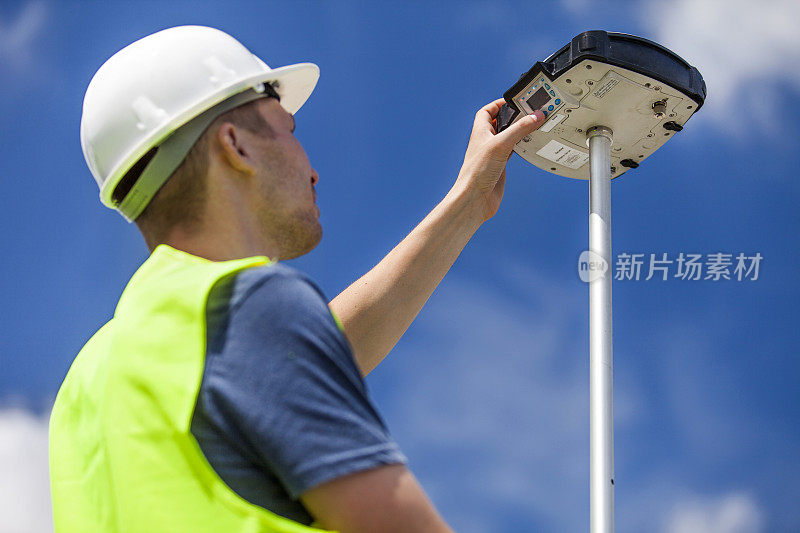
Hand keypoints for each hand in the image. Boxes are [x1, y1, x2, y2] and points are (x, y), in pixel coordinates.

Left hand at [453, 99, 544, 222]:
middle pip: (501, 123)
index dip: (499, 104)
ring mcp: (494, 154)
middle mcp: (486, 141)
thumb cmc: (478, 171)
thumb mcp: (501, 144)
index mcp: (481, 131)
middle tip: (530, 112)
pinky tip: (530, 146)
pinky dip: (521, 147)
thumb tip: (536, 116)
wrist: (475, 199)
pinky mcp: (500, 166)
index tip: (515, 101)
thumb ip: (519, 129)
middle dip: (514, 117)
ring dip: (520, 132)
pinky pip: (513, 152)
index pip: (488, 111)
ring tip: (534, 126)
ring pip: (509, 137)